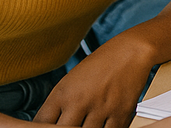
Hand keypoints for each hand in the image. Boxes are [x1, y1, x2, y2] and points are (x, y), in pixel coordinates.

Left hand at [33, 41, 153, 126]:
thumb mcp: (71, 80)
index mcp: (63, 92)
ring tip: (86, 124)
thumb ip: (58, 104)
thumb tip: (47, 124)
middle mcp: (80, 101)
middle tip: (69, 125)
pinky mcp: (121, 113)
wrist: (130, 51)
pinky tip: (102, 125)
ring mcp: (100, 108)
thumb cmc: (100, 65)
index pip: (41, 122)